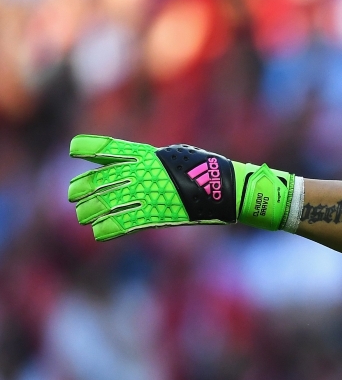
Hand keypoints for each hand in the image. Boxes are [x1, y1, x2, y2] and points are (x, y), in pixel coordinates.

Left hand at [68, 135, 293, 240]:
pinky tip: (99, 232)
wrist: (229, 188)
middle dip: (82, 188)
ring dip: (90, 210)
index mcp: (146, 155)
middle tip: (74, 194)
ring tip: (84, 215)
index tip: (74, 150)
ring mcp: (148, 194)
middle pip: (100, 180)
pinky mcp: (156, 215)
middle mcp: (142, 172)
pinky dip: (108, 228)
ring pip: (106, 203)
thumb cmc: (208, 171)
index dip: (87, 147)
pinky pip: (124, 223)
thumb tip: (138, 166)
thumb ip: (155, 162)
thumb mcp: (178, 156)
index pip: (108, 148)